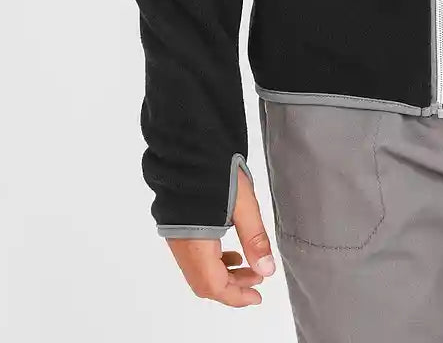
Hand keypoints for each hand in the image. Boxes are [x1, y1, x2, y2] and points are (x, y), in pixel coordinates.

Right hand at [166, 166, 276, 305]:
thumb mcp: (243, 203)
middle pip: (205, 283)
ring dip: (223, 275)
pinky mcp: (176, 226)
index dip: (237, 296)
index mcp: (197, 244)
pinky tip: (230, 250)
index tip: (257, 296)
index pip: (216, 286)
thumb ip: (255, 239)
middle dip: (232, 287)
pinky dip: (213, 262)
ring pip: (199, 271)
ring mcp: (176, 237)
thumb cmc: (215, 171)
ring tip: (248, 265)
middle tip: (257, 281)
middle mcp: (182, 246)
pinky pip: (194, 257)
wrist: (185, 147)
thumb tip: (267, 270)